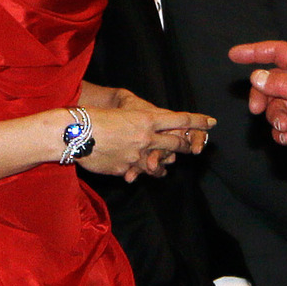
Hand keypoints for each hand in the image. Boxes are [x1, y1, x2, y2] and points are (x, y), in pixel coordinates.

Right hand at [84, 92, 214, 181]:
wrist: (75, 133)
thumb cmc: (95, 117)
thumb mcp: (122, 112)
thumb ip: (138, 120)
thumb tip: (149, 126)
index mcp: (147, 118)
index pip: (180, 120)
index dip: (198, 121)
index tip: (212, 122)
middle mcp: (147, 137)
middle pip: (176, 143)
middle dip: (188, 145)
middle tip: (196, 147)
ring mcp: (138, 155)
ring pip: (160, 163)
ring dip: (164, 164)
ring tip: (164, 166)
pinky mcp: (126, 168)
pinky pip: (139, 172)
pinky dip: (139, 171)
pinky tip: (138, 173)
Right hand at [231, 40, 286, 159]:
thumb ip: (280, 84)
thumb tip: (256, 77)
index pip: (275, 52)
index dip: (254, 52)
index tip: (234, 55)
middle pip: (269, 83)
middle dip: (261, 97)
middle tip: (256, 110)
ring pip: (274, 106)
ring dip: (275, 118)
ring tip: (286, 127)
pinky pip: (282, 124)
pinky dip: (281, 132)